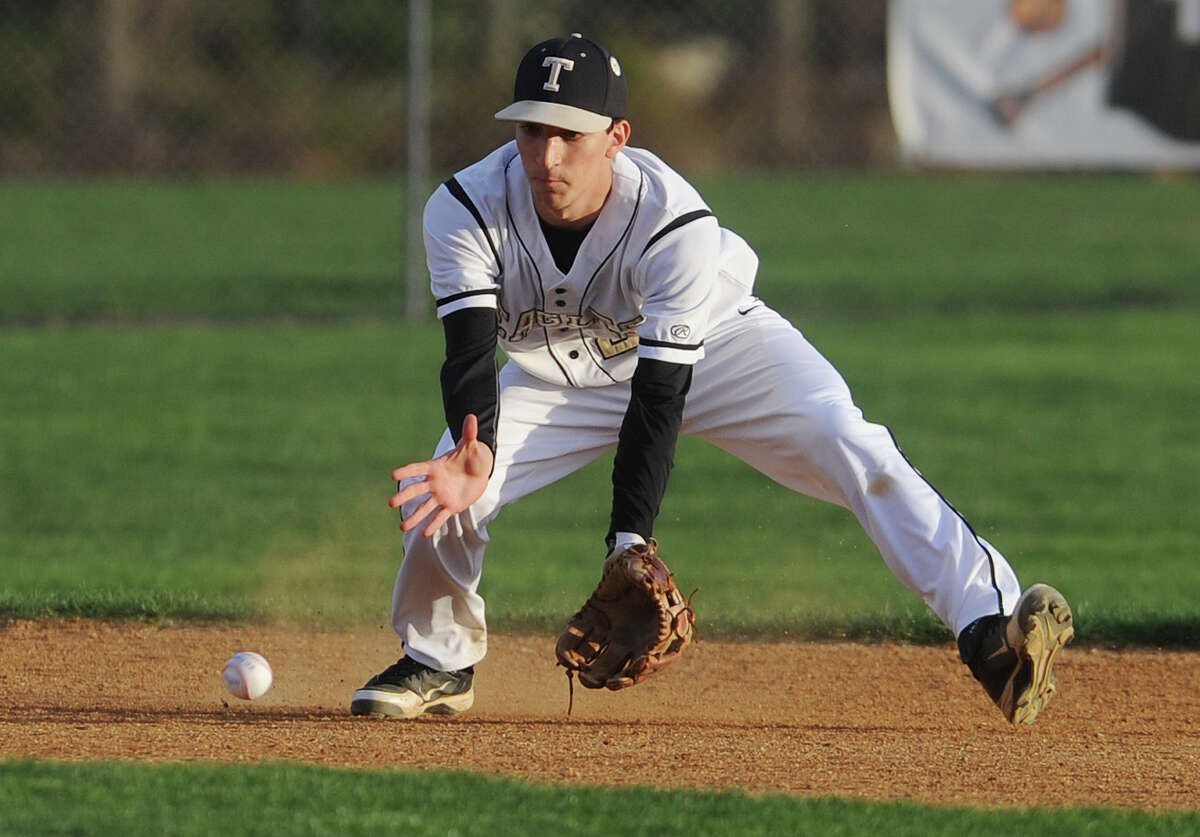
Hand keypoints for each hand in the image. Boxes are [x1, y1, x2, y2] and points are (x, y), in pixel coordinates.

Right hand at [388, 414, 494, 536]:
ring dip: (415, 517)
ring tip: (402, 527)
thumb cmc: (473, 456)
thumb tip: (472, 416)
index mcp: (436, 467)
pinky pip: (440, 517)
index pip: (418, 469)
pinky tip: (424, 534)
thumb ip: (470, 434)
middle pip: (417, 490)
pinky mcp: (451, 506)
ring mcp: (441, 495)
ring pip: (425, 508)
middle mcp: (435, 483)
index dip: (407, 471)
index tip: (393, 475)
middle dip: (405, 496)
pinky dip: (433, 525)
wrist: (479, 471)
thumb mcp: (472, 446)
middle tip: (391, 503)